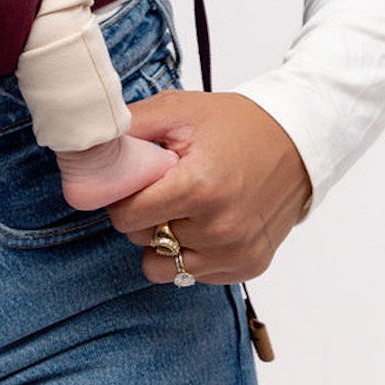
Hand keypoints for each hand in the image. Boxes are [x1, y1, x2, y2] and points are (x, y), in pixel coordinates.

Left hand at [105, 91, 312, 284]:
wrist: (297, 140)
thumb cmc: (234, 123)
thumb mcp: (179, 110)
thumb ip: (130, 126)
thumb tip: (87, 142)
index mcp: (197, 188)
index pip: (125, 217)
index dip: (122, 198)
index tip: (135, 182)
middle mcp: (218, 228)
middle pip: (143, 241)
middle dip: (142, 218)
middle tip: (163, 189)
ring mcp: (236, 251)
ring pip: (165, 267)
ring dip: (164, 242)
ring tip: (183, 209)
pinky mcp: (250, 266)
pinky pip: (196, 275)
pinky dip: (192, 253)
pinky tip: (206, 222)